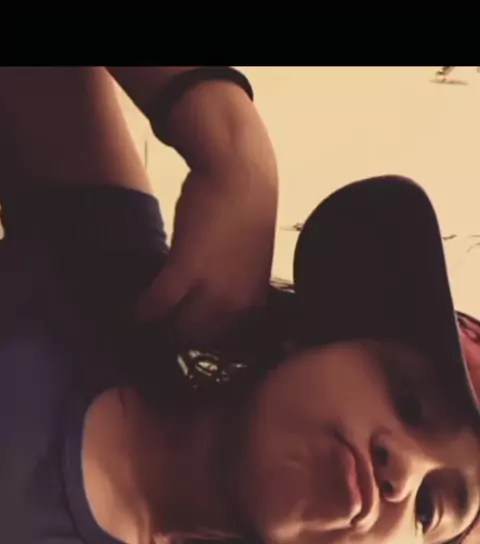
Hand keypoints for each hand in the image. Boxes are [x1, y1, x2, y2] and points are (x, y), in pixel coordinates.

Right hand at [135, 160, 277, 346]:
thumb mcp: (249, 260)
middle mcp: (236, 303)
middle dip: (174, 336)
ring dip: (155, 326)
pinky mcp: (186, 270)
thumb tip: (211, 300)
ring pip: (175, 325)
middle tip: (152, 330)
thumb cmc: (246, 209)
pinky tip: (131, 311)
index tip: (177, 334)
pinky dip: (141, 310)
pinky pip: (158, 303)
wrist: (240, 173)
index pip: (221, 339)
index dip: (196, 337)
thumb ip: (234, 286)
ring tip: (139, 321)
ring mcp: (212, 289)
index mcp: (254, 302)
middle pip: (196, 337)